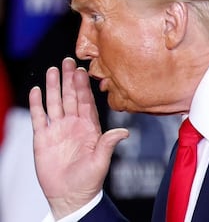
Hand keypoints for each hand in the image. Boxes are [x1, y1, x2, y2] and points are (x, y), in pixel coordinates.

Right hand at [29, 57, 128, 218]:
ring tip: (52, 70)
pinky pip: (39, 117)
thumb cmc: (89, 179)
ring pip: (55, 102)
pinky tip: (36, 91)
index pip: (86, 101)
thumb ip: (108, 143)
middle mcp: (73, 123)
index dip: (83, 86)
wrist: (70, 195)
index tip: (82, 71)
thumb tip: (125, 132)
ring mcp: (58, 129)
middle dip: (69, 79)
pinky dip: (36, 104)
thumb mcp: (100, 161)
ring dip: (53, 86)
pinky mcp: (43, 137)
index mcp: (89, 126)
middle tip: (67, 61)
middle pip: (70, 96)